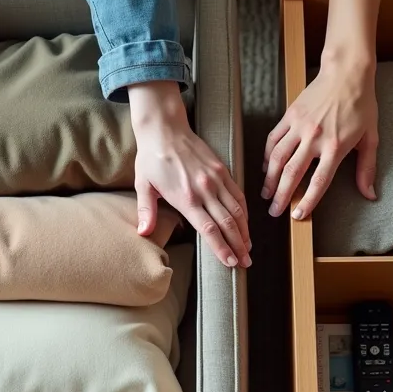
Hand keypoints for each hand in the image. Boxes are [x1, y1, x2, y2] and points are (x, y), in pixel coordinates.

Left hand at [130, 81, 250, 268]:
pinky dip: (244, 211)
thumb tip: (144, 233)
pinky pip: (238, 194)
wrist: (165, 128)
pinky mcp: (222, 170)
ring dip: (244, 231)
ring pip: (237, 210)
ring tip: (249, 248)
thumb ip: (146, 211)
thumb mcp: (143, 185)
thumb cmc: (152, 158)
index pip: (209, 229)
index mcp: (186, 198)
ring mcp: (216, 180)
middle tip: (245, 262)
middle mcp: (204, 190)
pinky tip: (245, 223)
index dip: (221, 248)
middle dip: (238, 246)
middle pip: (227, 224)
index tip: (230, 262)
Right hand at [263, 60, 377, 219]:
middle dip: (281, 196)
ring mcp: (300, 126)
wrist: (347, 73)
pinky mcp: (290, 115)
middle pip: (292, 174)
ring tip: (265, 193)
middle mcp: (315, 138)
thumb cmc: (362, 105)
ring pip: (277, 158)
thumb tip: (369, 194)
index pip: (318, 182)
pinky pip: (274, 139)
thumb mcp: (371, 138)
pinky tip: (265, 167)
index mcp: (335, 147)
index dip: (307, 202)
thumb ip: (367, 168)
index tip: (297, 216)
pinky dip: (267, 155)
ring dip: (269, 179)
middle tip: (274, 211)